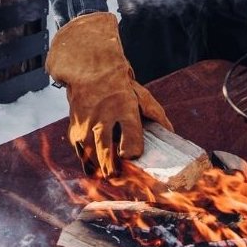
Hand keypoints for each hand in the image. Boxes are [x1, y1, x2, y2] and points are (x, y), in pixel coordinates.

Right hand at [45, 12, 173, 176]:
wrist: (89, 70)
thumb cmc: (119, 85)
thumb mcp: (141, 94)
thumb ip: (156, 114)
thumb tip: (172, 133)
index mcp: (124, 108)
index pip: (130, 136)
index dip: (132, 150)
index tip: (133, 156)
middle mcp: (104, 116)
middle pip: (107, 152)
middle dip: (113, 169)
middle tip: (120, 177)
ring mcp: (87, 123)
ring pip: (91, 155)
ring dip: (100, 169)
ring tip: (110, 175)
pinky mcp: (75, 128)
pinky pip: (81, 152)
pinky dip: (88, 163)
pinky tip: (96, 169)